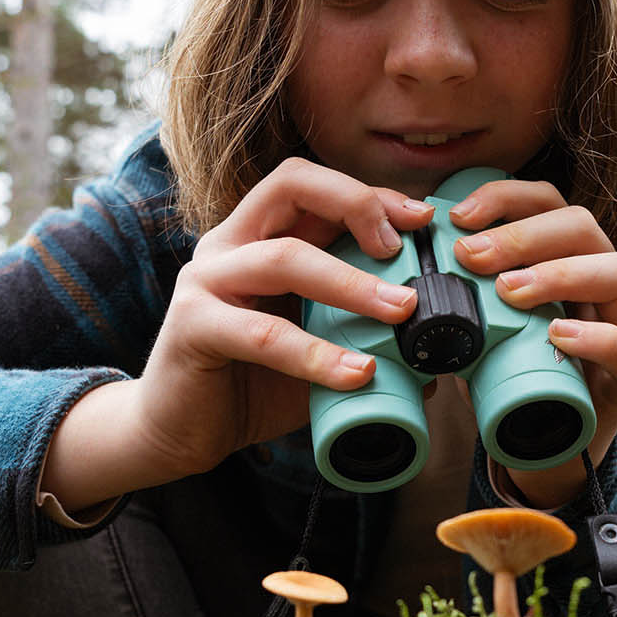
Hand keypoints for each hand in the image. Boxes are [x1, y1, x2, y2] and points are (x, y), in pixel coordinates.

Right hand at [126, 157, 436, 480]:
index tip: (423, 218)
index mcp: (259, 235)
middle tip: (406, 250)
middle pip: (291, 185)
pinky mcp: (192, 327)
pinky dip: (316, 354)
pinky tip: (356, 374)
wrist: (181, 432)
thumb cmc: (251, 383)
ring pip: (283, 257)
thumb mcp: (318, 351)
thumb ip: (363, 339)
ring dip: (350, 282)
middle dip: (358, 206)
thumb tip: (435, 357)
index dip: (371, 193)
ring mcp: (206, 281)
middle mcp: (229, 244)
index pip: (316, 185)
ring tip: (401, 310)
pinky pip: (264, 334)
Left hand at [447, 179, 616, 508]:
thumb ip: (455, 290)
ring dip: (562, 273)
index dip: (506, 198)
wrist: (540, 447)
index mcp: (566, 255)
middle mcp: (604, 280)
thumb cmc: (508, 374)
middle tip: (470, 257)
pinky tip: (557, 334)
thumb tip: (403, 260)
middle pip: (584, 227)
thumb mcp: (476, 323)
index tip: (457, 217)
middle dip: (523, 235)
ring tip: (509, 292)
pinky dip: (598, 337)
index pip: (549, 201)